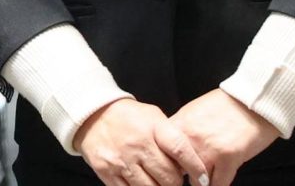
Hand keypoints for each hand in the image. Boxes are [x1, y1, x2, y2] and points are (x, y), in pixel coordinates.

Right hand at [74, 98, 210, 185]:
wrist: (92, 115)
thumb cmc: (128, 117)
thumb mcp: (153, 116)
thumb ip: (172, 137)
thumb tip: (191, 163)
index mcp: (152, 128)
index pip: (180, 150)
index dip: (195, 168)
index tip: (203, 179)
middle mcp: (138, 145)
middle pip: (168, 177)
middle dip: (176, 184)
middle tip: (175, 181)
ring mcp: (121, 161)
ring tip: (160, 183)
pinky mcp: (107, 172)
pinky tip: (144, 185)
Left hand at [171, 90, 276, 185]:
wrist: (253, 102)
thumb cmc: (226, 106)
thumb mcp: (192, 113)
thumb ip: (179, 131)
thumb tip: (168, 148)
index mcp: (179, 125)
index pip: (160, 152)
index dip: (165, 164)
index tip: (169, 170)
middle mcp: (190, 138)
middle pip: (177, 169)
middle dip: (183, 175)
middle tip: (188, 176)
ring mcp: (208, 149)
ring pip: (196, 181)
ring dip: (202, 181)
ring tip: (206, 178)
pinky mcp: (228, 158)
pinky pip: (218, 184)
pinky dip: (218, 185)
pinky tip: (220, 180)